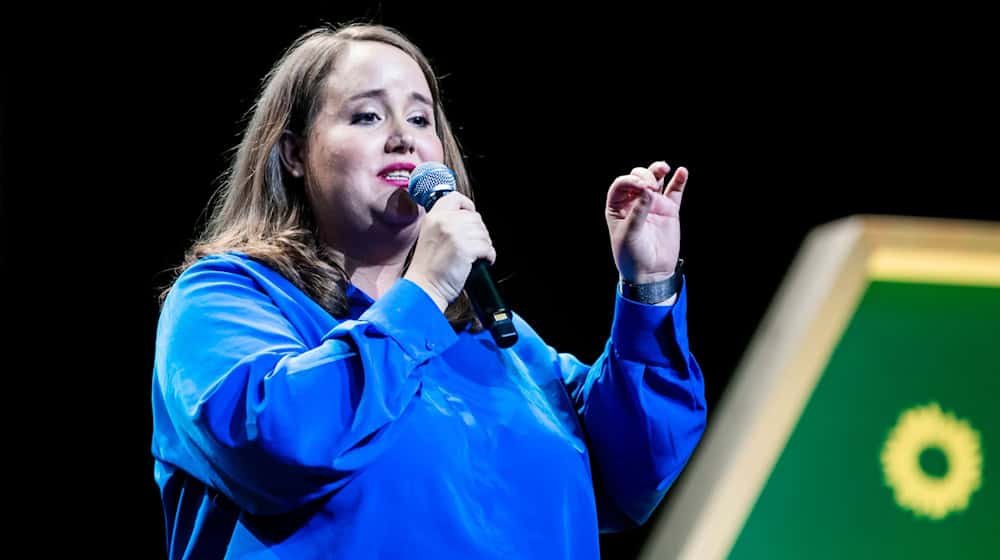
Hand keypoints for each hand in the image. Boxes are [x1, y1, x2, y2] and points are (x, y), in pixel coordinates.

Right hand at [404, 192, 495, 310]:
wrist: (424, 287)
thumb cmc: (427, 268)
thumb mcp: (430, 236)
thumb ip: (445, 224)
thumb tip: (469, 221)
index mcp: (433, 217)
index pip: (455, 198)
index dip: (468, 206)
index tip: (472, 216)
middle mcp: (444, 222)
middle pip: (475, 218)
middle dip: (479, 232)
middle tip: (476, 245)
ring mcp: (454, 234)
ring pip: (483, 233)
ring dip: (484, 245)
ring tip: (477, 255)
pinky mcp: (465, 248)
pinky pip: (487, 247)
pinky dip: (489, 256)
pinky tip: (482, 261)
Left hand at [605, 161, 687, 282]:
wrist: (650, 273)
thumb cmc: (632, 256)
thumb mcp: (629, 235)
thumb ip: (638, 212)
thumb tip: (647, 189)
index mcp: (617, 207)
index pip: (621, 185)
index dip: (631, 181)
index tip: (642, 187)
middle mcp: (635, 202)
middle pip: (639, 178)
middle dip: (645, 176)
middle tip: (651, 187)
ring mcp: (653, 204)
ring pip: (656, 180)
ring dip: (658, 170)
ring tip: (664, 168)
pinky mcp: (669, 210)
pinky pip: (675, 192)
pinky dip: (679, 181)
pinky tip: (682, 172)